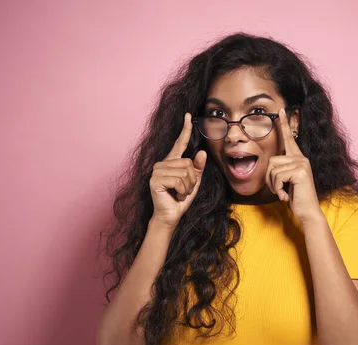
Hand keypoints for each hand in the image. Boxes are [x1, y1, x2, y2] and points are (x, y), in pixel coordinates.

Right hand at [150, 113, 206, 227]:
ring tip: (180, 193)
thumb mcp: (194, 182)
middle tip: (184, 190)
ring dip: (188, 187)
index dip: (185, 129)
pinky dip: (182, 190)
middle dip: (192, 180)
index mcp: (172, 162)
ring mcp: (157, 171)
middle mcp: (162, 163)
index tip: (188, 115)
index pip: (179, 143)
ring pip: (185, 172)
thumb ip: (198, 168)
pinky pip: (178, 180)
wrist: (170, 216)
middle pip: (188, 163)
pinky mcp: (155, 179)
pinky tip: (176, 195)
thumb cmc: (180, 199)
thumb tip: (202, 152)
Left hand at [265, 108, 322, 225]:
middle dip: (269, 178)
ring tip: (284, 193)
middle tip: (278, 190)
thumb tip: (270, 165)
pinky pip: (277, 176)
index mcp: (298, 158)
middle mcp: (301, 158)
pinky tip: (286, 196)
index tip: (280, 110)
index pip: (289, 138)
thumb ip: (280, 170)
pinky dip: (278, 189)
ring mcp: (302, 163)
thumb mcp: (286, 181)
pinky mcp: (300, 171)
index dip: (284, 124)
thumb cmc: (295, 197)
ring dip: (273, 185)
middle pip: (271, 160)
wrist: (308, 211)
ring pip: (273, 169)